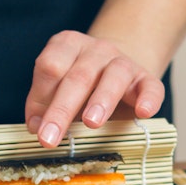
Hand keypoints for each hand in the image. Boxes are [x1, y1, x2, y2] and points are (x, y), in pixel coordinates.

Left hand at [24, 30, 164, 147]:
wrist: (118, 75)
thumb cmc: (82, 89)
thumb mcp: (58, 91)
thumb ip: (43, 105)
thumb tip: (35, 126)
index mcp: (67, 46)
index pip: (51, 66)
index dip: (41, 97)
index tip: (36, 129)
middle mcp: (96, 49)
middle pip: (78, 77)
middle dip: (61, 110)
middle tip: (49, 138)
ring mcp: (123, 62)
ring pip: (114, 76)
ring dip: (101, 100)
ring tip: (91, 123)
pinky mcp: (146, 79)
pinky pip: (150, 86)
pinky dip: (148, 98)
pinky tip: (143, 113)